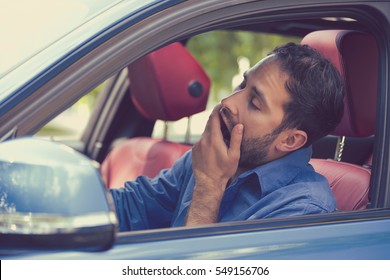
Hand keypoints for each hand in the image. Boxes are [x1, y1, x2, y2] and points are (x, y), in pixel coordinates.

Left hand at [186, 104, 242, 225]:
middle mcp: (203, 139)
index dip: (218, 109)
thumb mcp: (234, 156)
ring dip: (213, 129)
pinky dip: (209, 137)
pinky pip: (202, 139)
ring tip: (223, 132)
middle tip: (225, 116)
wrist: (207, 184)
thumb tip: (239, 125)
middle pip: (209, 123)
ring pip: (205, 131)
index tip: (223, 105)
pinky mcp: (194, 150)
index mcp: (213, 138)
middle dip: (217, 118)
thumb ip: (236, 139)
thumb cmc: (223, 171)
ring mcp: (197, 145)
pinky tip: (215, 144)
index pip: (213, 117)